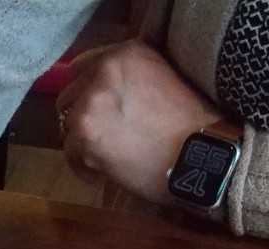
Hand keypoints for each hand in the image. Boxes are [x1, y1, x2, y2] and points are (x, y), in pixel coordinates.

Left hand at [57, 41, 226, 205]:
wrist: (201, 158)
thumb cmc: (190, 125)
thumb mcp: (160, 79)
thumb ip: (126, 77)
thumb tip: (95, 90)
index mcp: (125, 53)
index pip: (82, 68)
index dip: (86, 93)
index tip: (95, 111)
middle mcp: (104, 70)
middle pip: (69, 97)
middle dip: (82, 119)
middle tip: (103, 138)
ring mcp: (91, 101)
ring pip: (67, 125)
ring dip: (82, 143)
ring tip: (107, 158)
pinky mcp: (84, 133)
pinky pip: (70, 153)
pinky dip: (85, 167)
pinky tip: (105, 174)